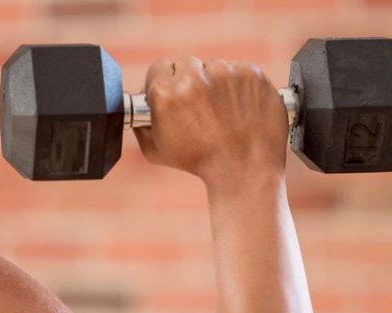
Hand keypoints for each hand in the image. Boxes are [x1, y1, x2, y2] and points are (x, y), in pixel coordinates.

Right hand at [133, 56, 288, 185]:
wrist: (245, 170)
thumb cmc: (198, 163)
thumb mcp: (154, 149)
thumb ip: (141, 120)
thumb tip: (140, 98)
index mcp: (165, 92)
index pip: (158, 68)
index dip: (165, 82)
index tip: (174, 95)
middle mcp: (194, 78)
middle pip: (186, 63)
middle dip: (189, 80)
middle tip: (199, 105)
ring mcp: (225, 73)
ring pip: (214, 67)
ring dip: (216, 83)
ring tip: (222, 112)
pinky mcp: (251, 74)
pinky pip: (239, 71)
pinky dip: (239, 86)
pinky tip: (239, 109)